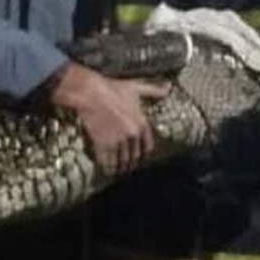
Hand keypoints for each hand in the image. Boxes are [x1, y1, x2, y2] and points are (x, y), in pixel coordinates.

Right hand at [48, 62, 169, 175]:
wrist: (91, 93)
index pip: (147, 146)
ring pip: (122, 160)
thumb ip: (153, 91)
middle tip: (127, 168)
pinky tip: (107, 170)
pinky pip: (108, 160)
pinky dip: (107, 167)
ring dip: (120, 168)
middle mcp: (132, 135)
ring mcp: (118, 140)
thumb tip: (168, 88)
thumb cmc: (112, 88)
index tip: (140, 158)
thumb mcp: (135, 87)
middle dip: (131, 163)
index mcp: (141, 123)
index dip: (143, 154)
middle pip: (134, 156)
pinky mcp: (103, 144)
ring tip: (117, 172)